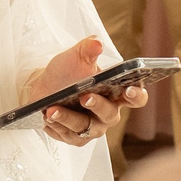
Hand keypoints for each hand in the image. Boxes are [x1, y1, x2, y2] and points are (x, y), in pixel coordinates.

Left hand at [23, 36, 146, 145]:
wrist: (44, 87)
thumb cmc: (67, 73)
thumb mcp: (76, 56)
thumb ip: (88, 48)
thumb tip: (96, 42)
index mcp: (116, 93)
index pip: (136, 98)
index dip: (136, 95)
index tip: (129, 89)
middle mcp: (108, 113)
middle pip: (109, 115)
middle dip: (97, 106)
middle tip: (84, 97)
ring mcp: (93, 128)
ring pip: (85, 127)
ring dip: (67, 118)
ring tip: (51, 110)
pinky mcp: (76, 138)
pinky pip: (68, 135)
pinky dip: (57, 126)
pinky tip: (47, 117)